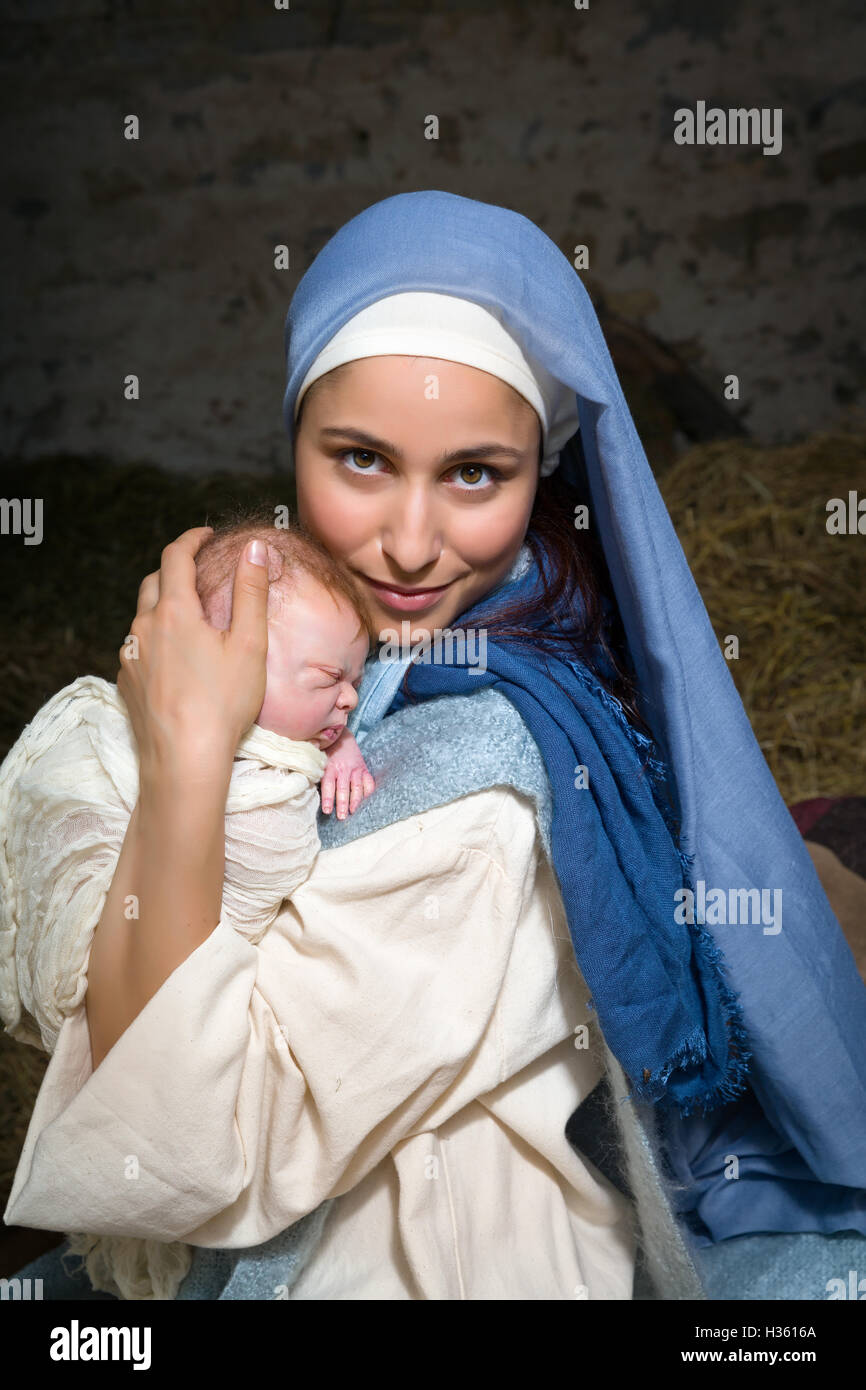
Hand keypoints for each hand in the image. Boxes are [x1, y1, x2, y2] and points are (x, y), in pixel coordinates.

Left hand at [116, 526, 270, 779]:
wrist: (184, 760)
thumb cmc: (224, 703)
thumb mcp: (249, 644)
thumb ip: (251, 591)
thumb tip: (254, 548)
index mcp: (174, 612)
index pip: (176, 556)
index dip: (192, 539)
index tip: (207, 535)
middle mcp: (143, 628)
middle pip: (153, 582)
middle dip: (175, 569)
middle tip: (199, 571)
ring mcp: (130, 656)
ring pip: (143, 617)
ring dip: (164, 606)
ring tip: (191, 617)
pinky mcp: (126, 683)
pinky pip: (138, 648)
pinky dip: (156, 639)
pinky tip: (176, 658)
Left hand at [319, 729, 375, 818]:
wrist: (341, 737)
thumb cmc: (326, 751)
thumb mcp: (317, 758)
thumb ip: (313, 770)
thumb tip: (303, 784)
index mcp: (330, 767)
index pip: (328, 785)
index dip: (327, 799)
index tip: (327, 811)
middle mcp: (343, 768)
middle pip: (343, 789)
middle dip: (342, 804)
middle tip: (342, 817)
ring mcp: (355, 769)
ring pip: (357, 787)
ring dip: (355, 801)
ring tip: (353, 812)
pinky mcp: (364, 769)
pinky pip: (369, 782)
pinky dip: (368, 792)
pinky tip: (365, 802)